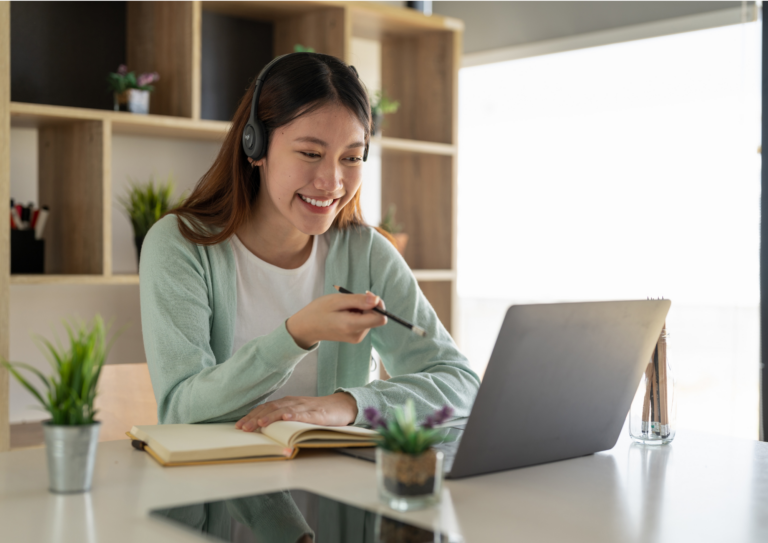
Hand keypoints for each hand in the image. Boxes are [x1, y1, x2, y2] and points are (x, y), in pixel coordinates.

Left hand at [235, 392, 358, 430]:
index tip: (239, 425)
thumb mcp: (298, 414)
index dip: (252, 415)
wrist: (342, 406)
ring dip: (271, 416)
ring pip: (285, 410)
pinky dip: (295, 415)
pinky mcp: (318, 414)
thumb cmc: (319, 412)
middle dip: (256, 418)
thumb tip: (264, 430)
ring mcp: (306, 407)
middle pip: (271, 408)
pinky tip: (286, 418)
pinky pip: (305, 414)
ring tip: (260, 424)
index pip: (266, 407)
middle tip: (243, 428)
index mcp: (288, 403)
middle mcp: (294, 402)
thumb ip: (284, 418)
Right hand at [286, 291, 386, 348]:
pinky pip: (365, 322)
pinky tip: (345, 314)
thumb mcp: (337, 300)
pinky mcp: (355, 337)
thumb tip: (377, 299)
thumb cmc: (319, 311)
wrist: (306, 328)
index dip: (378, 305)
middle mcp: (358, 335)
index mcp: (353, 326)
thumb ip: (358, 300)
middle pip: (376, 317)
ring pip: (370, 319)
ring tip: (344, 308)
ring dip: (361, 310)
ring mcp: (357, 338)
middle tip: (349, 301)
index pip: (381, 318)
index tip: (366, 296)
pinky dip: (358, 315)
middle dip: (367, 306)